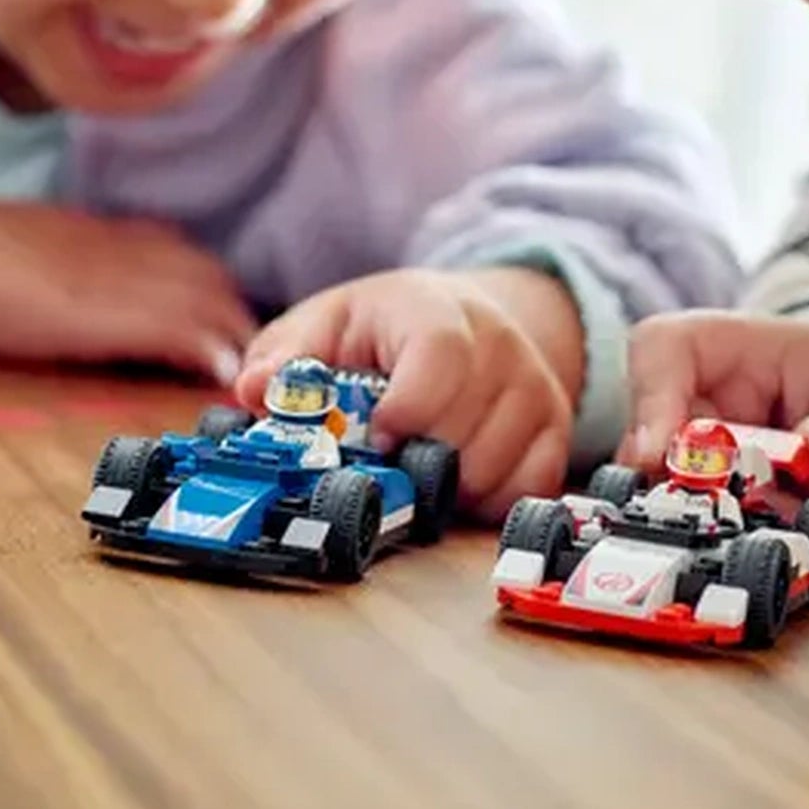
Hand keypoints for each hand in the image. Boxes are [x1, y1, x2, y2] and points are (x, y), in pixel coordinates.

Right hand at [0, 198, 257, 382]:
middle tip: (253, 353)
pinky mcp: (104, 314)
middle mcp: (116, 250)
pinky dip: (206, 347)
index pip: (176, 252)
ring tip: (251, 370)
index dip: (205, 285)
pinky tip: (221, 373)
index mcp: (93, 235)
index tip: (220, 315)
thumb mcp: (18, 249)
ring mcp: (114, 279)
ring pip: (203, 295)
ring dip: (233, 332)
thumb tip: (59, 289)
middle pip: (204, 272)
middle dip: (233, 311)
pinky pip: (176, 326)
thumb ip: (51, 264)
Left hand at [236, 267, 580, 520]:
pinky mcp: (555, 429)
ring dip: (445, 486)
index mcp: (435, 309)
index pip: (440, 356)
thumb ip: (288, 357)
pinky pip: (527, 487)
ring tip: (417, 462)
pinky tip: (457, 478)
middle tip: (383, 457)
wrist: (465, 321)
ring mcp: (535, 387)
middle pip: (464, 425)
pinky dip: (486, 499)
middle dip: (413, 457)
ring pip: (494, 467)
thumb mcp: (326, 326)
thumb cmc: (384, 330)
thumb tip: (253, 391)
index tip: (376, 437)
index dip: (407, 408)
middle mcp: (499, 344)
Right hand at [622, 310, 808, 520]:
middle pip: (645, 430)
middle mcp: (697, 394)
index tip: (658, 456)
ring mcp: (694, 447)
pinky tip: (749, 551)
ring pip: (656, 484)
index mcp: (731, 345)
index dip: (650, 400)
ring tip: (749, 536)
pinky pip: (686, 518)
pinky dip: (710, 540)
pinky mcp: (703, 493)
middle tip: (715, 518)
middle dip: (669, 481)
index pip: (662, 348)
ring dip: (693, 518)